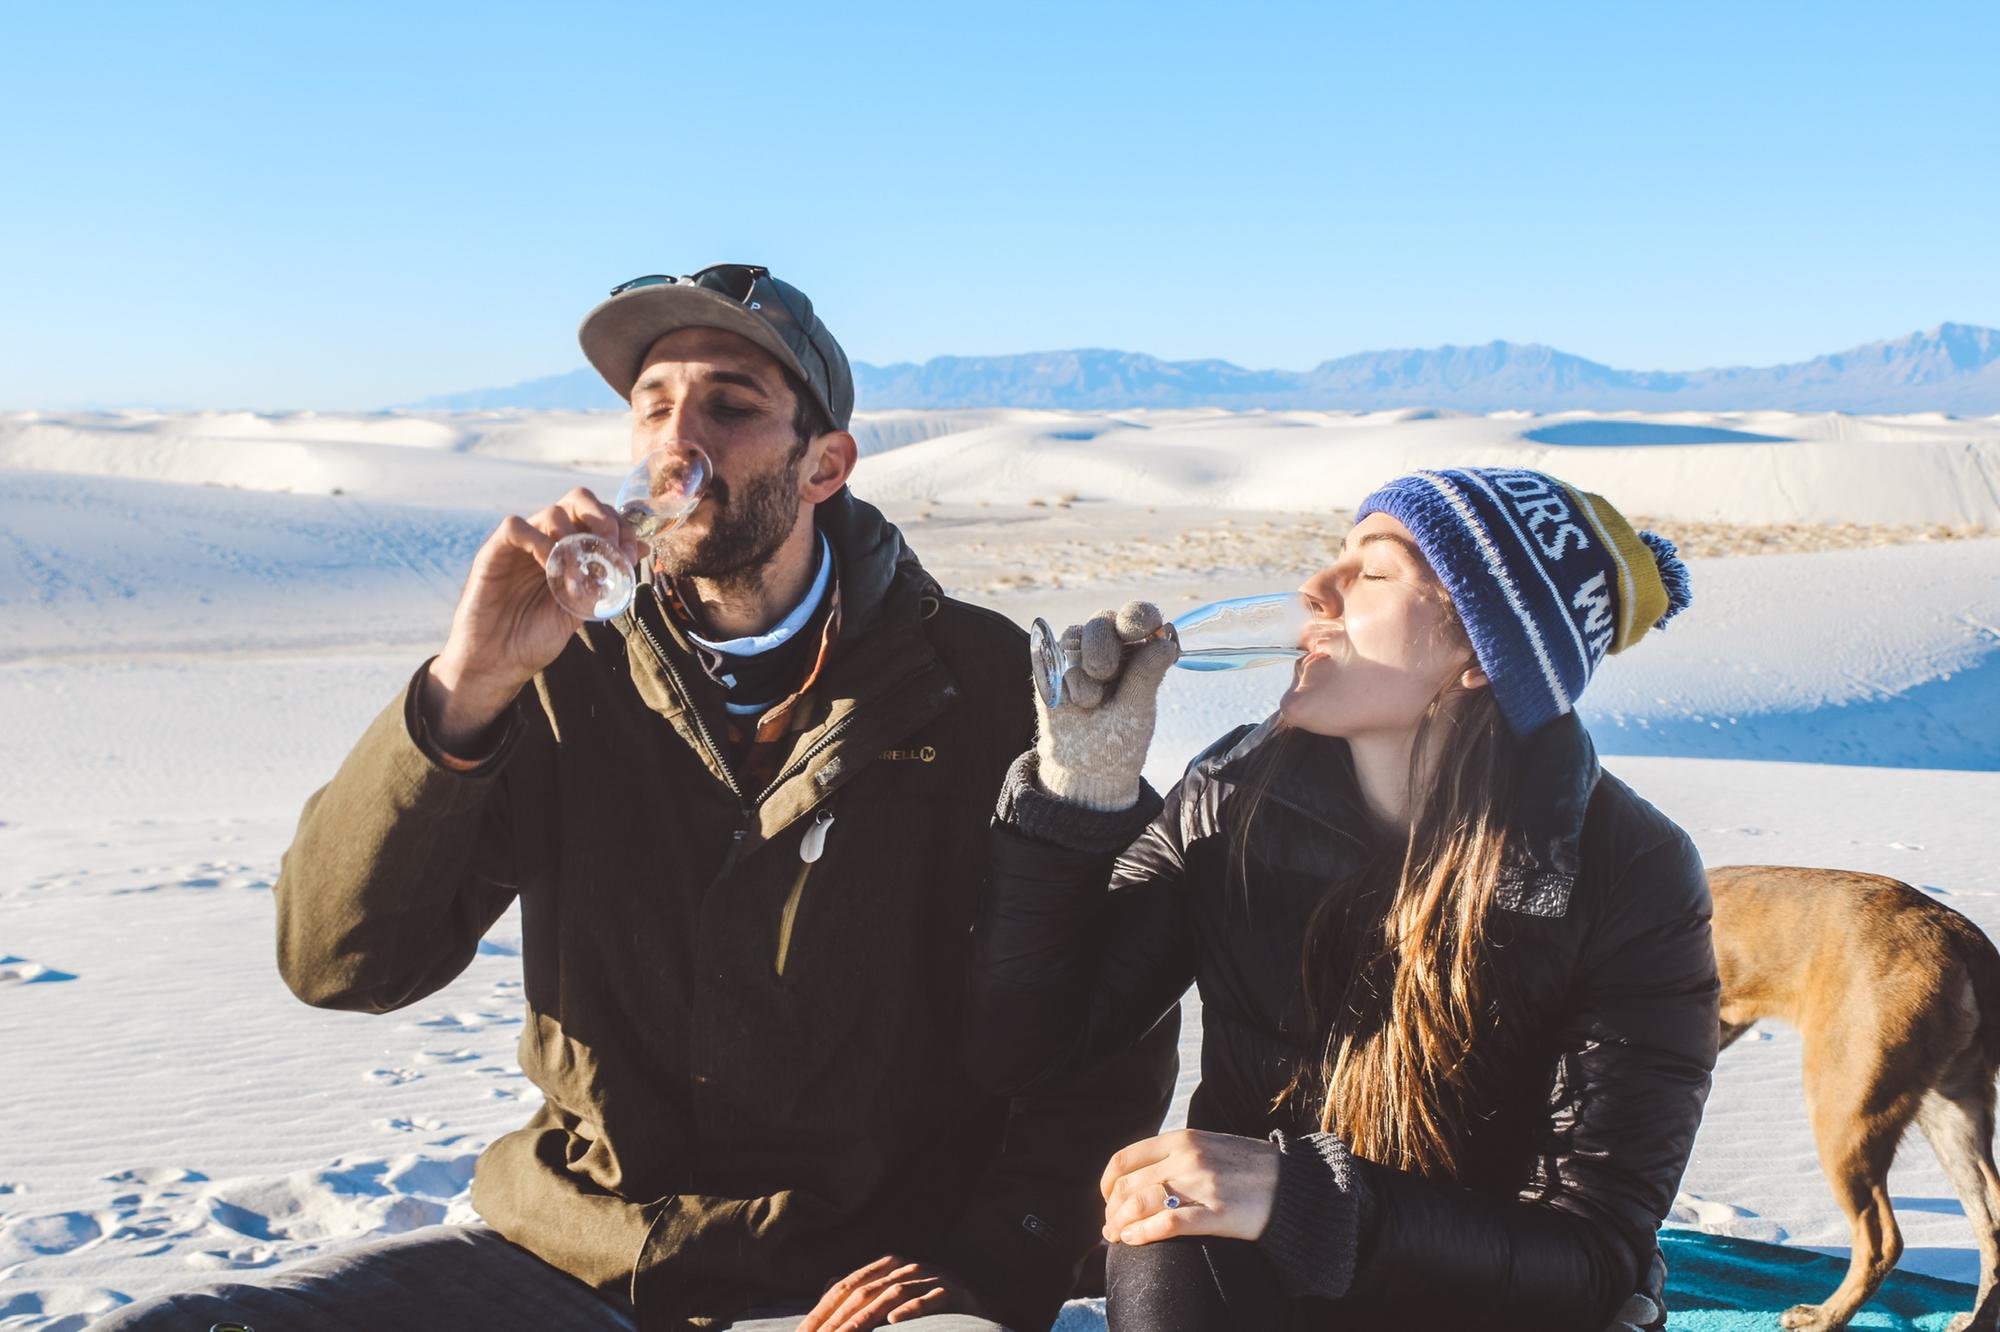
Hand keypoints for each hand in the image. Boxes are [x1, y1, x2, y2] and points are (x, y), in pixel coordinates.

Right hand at [422, 488, 641, 750]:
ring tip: (578, 574)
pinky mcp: (494, 553)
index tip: (630, 555)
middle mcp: (547, 541)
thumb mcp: (579, 610)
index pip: (599, 517)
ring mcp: (521, 546)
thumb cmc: (535, 637)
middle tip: (609, 544)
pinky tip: (548, 566)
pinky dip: (538, 540)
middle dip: (602, 516)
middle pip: (577, 500)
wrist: (496, 663)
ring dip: (574, 538)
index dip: (620, 529)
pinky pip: (515, 527)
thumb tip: (641, 548)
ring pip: (552, 513)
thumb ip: (606, 580)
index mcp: (570, 552)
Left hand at [796, 1254, 996, 1331]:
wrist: (983, 1307)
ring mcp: (932, 1279)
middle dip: (836, 1318)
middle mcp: (908, 1269)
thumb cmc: (934, 1306)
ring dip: (865, 1318)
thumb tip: (829, 1284)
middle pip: (864, 1290)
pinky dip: (912, 1310)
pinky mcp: (954, 1293)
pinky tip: (894, 1322)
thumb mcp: (897, 1295)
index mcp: (889, 1268)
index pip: (846, 1287)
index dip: (821, 1310)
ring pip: (892, 1294)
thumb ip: (866, 1290)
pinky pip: (931, 1300)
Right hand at [1033, 600, 1179, 809]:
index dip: (1138, 615)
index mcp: (1137, 650)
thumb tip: (1166, 643)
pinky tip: (1074, 705)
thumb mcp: (1138, 710)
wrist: (1086, 769)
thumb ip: (1147, 675)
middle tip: (1105, 673)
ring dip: (1085, 671)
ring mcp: (1077, 654)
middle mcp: (1108, 646)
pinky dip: (1068, 685)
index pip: (1138, 617)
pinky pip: (1054, 659)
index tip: (1140, 627)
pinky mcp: (1051, 667)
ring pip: (1075, 636)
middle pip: (1102, 620)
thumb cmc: (1120, 739)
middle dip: (1103, 646)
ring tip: (1092, 702)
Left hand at [1099, 1129, 1279, 1245]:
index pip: (1124, 1159)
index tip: (1108, 1200)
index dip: (1108, 1184)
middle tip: (1109, 1228)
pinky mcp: (1217, 1213)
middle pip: (1127, 1186)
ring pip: (1139, 1203)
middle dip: (1110, 1211)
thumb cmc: (1248, 1168)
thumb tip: (1140, 1177)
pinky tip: (1133, 1241)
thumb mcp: (1208, 1145)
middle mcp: (1187, 1157)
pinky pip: (1167, 1223)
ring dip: (1120, 1225)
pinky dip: (1143, 1233)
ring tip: (1117, 1237)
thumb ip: (1176, 1155)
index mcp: (1182, 1139)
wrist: (1293, 1183)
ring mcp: (1201, 1184)